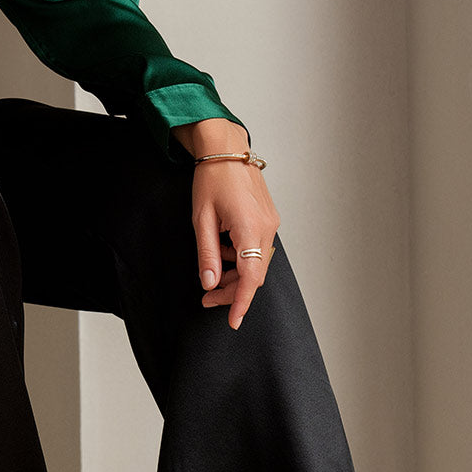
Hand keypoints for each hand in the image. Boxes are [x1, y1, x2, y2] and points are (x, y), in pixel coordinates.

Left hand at [175, 119, 280, 329]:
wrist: (225, 149)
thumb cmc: (211, 178)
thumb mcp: (201, 219)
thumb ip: (207, 254)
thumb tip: (210, 283)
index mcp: (249, 228)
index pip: (250, 278)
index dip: (241, 302)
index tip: (234, 322)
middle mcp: (266, 228)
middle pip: (254, 274)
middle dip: (231, 290)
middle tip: (206, 299)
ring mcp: (270, 223)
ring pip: (256, 263)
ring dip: (235, 274)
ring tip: (212, 271)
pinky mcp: (268, 219)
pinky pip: (257, 248)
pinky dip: (241, 258)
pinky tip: (223, 251)